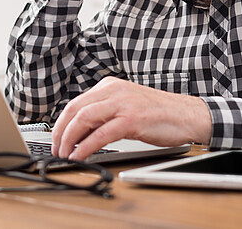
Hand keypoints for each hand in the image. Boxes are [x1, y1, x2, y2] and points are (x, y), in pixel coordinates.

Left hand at [51, 77, 211, 159]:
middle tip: (55, 148)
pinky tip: (80, 155)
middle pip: (75, 109)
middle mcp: (113, 90)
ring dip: (69, 139)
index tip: (56, 138)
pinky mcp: (131, 119)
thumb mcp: (125, 106)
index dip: (61, 122)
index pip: (76, 103)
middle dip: (60, 131)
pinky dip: (86, 146)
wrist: (186, 114)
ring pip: (84, 119)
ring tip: (64, 154)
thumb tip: (80, 132)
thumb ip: (104, 113)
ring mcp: (122, 104)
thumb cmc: (157, 112)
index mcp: (109, 86)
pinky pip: (101, 134)